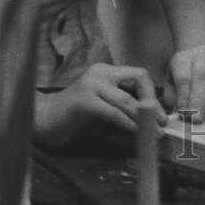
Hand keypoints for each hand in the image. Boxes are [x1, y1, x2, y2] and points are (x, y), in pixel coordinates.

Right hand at [34, 63, 166, 147]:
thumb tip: (152, 121)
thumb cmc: (74, 117)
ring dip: (144, 117)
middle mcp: (100, 73)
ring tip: (155, 132)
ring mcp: (91, 84)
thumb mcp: (104, 109)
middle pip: (138, 79)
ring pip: (127, 99)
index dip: (153, 94)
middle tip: (162, 123)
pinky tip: (135, 133)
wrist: (43, 121)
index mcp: (106, 72)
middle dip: (153, 103)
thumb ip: (124, 109)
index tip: (161, 114)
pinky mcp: (84, 101)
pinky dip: (127, 123)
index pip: (139, 75)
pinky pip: (113, 112)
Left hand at [163, 46, 204, 121]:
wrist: (203, 55)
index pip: (183, 78)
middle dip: (199, 100)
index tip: (183, 115)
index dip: (183, 97)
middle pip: (202, 76)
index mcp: (184, 59)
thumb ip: (172, 97)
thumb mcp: (172, 80)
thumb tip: (174, 118)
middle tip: (197, 120)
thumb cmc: (186, 73)